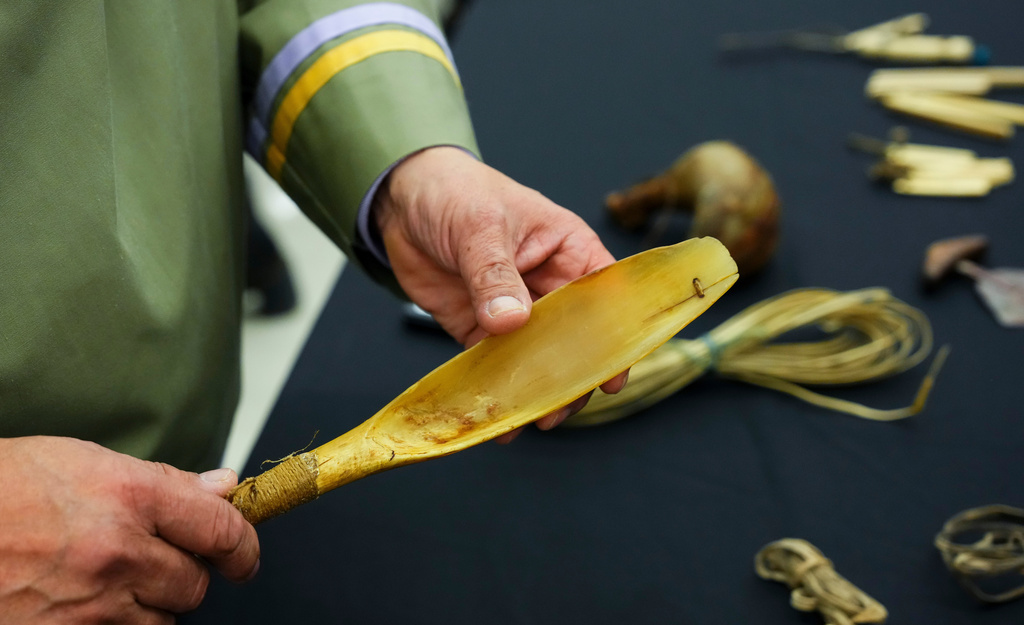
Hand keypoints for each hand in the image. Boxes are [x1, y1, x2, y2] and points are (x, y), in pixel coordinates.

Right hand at [0, 436, 259, 623]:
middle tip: (158, 558)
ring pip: (161, 621)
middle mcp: (118, 553)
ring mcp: (91, 605)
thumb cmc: (2, 486)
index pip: (222, 529)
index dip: (244, 546)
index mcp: (130, 496)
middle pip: (194, 585)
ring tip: (107, 577)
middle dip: (186, 574)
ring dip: (150, 605)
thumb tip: (223, 487)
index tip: (245, 555)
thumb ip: (163, 481)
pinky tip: (84, 602)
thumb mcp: (83, 461)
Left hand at [374, 147, 627, 440]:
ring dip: (537, 389)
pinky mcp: (479, 328)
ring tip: (534, 419)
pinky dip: (497, 390)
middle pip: (574, 338)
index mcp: (567, 251)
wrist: (401, 200)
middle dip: (572, 376)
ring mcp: (514, 310)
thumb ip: (495, 275)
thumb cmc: (455, 192)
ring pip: (537, 359)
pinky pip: (494, 365)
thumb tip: (510, 322)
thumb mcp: (480, 226)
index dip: (613, 337)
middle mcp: (548, 285)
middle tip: (563, 407)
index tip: (611, 376)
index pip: (603, 297)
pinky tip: (498, 419)